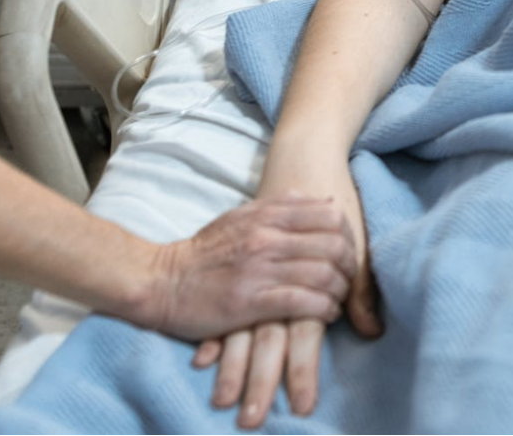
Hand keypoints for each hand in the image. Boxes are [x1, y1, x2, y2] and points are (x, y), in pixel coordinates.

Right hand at [192, 164, 380, 429]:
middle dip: (350, 264)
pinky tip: (326, 314)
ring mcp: (260, 269)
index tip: (348, 249)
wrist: (161, 282)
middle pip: (333, 244)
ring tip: (338, 299)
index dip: (349, 233)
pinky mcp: (252, 301)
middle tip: (349, 279)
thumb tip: (319, 198)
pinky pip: (304, 303)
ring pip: (324, 274)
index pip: (329, 214)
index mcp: (266, 214)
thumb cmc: (204, 252)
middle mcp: (267, 237)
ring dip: (340, 290)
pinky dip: (324, 310)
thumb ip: (279, 207)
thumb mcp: (241, 217)